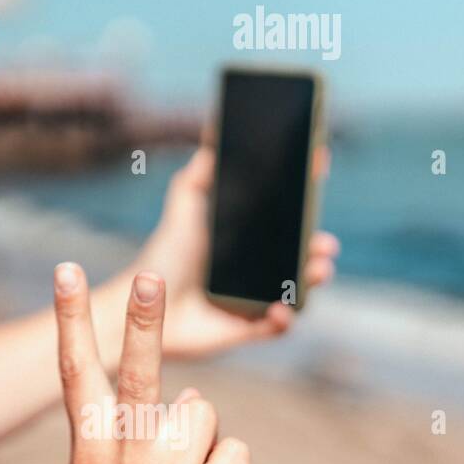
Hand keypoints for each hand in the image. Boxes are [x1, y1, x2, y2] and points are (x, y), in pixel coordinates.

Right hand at [53, 263, 248, 463]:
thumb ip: (124, 435)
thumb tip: (185, 399)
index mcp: (86, 450)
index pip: (74, 370)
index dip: (70, 317)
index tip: (66, 270)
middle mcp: (125, 461)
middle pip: (139, 375)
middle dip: (143, 322)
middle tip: (150, 280)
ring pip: (203, 413)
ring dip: (197, 436)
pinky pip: (234, 453)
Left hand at [119, 147, 340, 359]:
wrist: (140, 304)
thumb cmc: (163, 257)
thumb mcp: (183, 211)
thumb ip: (199, 178)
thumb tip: (213, 134)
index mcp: (247, 239)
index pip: (286, 219)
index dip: (305, 201)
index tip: (320, 174)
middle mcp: (257, 269)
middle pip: (301, 254)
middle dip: (318, 245)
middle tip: (324, 240)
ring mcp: (255, 299)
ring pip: (298, 289)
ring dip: (313, 280)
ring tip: (317, 268)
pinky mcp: (246, 329)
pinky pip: (275, 327)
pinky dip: (283, 320)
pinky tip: (279, 309)